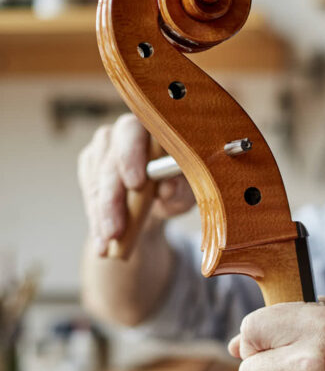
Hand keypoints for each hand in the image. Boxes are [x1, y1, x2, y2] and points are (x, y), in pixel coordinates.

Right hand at [77, 113, 194, 255]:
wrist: (159, 202)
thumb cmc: (178, 188)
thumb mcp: (187, 191)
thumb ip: (181, 188)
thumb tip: (167, 188)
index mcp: (152, 127)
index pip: (134, 131)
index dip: (132, 155)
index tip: (136, 184)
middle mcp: (123, 132)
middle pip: (110, 161)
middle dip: (112, 198)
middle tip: (115, 229)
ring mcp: (103, 148)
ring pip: (96, 182)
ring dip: (101, 215)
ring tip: (108, 242)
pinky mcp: (90, 166)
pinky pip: (90, 196)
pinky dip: (96, 221)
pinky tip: (102, 243)